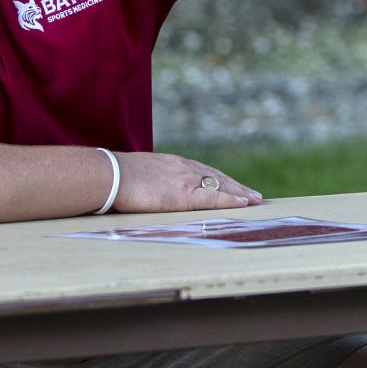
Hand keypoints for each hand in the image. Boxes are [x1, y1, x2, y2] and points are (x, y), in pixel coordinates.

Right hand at [114, 151, 262, 212]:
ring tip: (256, 200)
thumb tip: (147, 189)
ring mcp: (186, 181)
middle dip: (236, 186)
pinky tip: (244, 203)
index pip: (202, 171)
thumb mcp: (138, 174)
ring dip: (240, 193)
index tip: (232, 185)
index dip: (219, 179)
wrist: (111, 175)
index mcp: (172, 164)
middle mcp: (184, 169)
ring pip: (221, 185)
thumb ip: (149, 180)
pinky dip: (231, 200)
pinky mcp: (185, 195)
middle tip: (253, 195)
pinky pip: (214, 198)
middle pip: (217, 177)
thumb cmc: (116, 177)